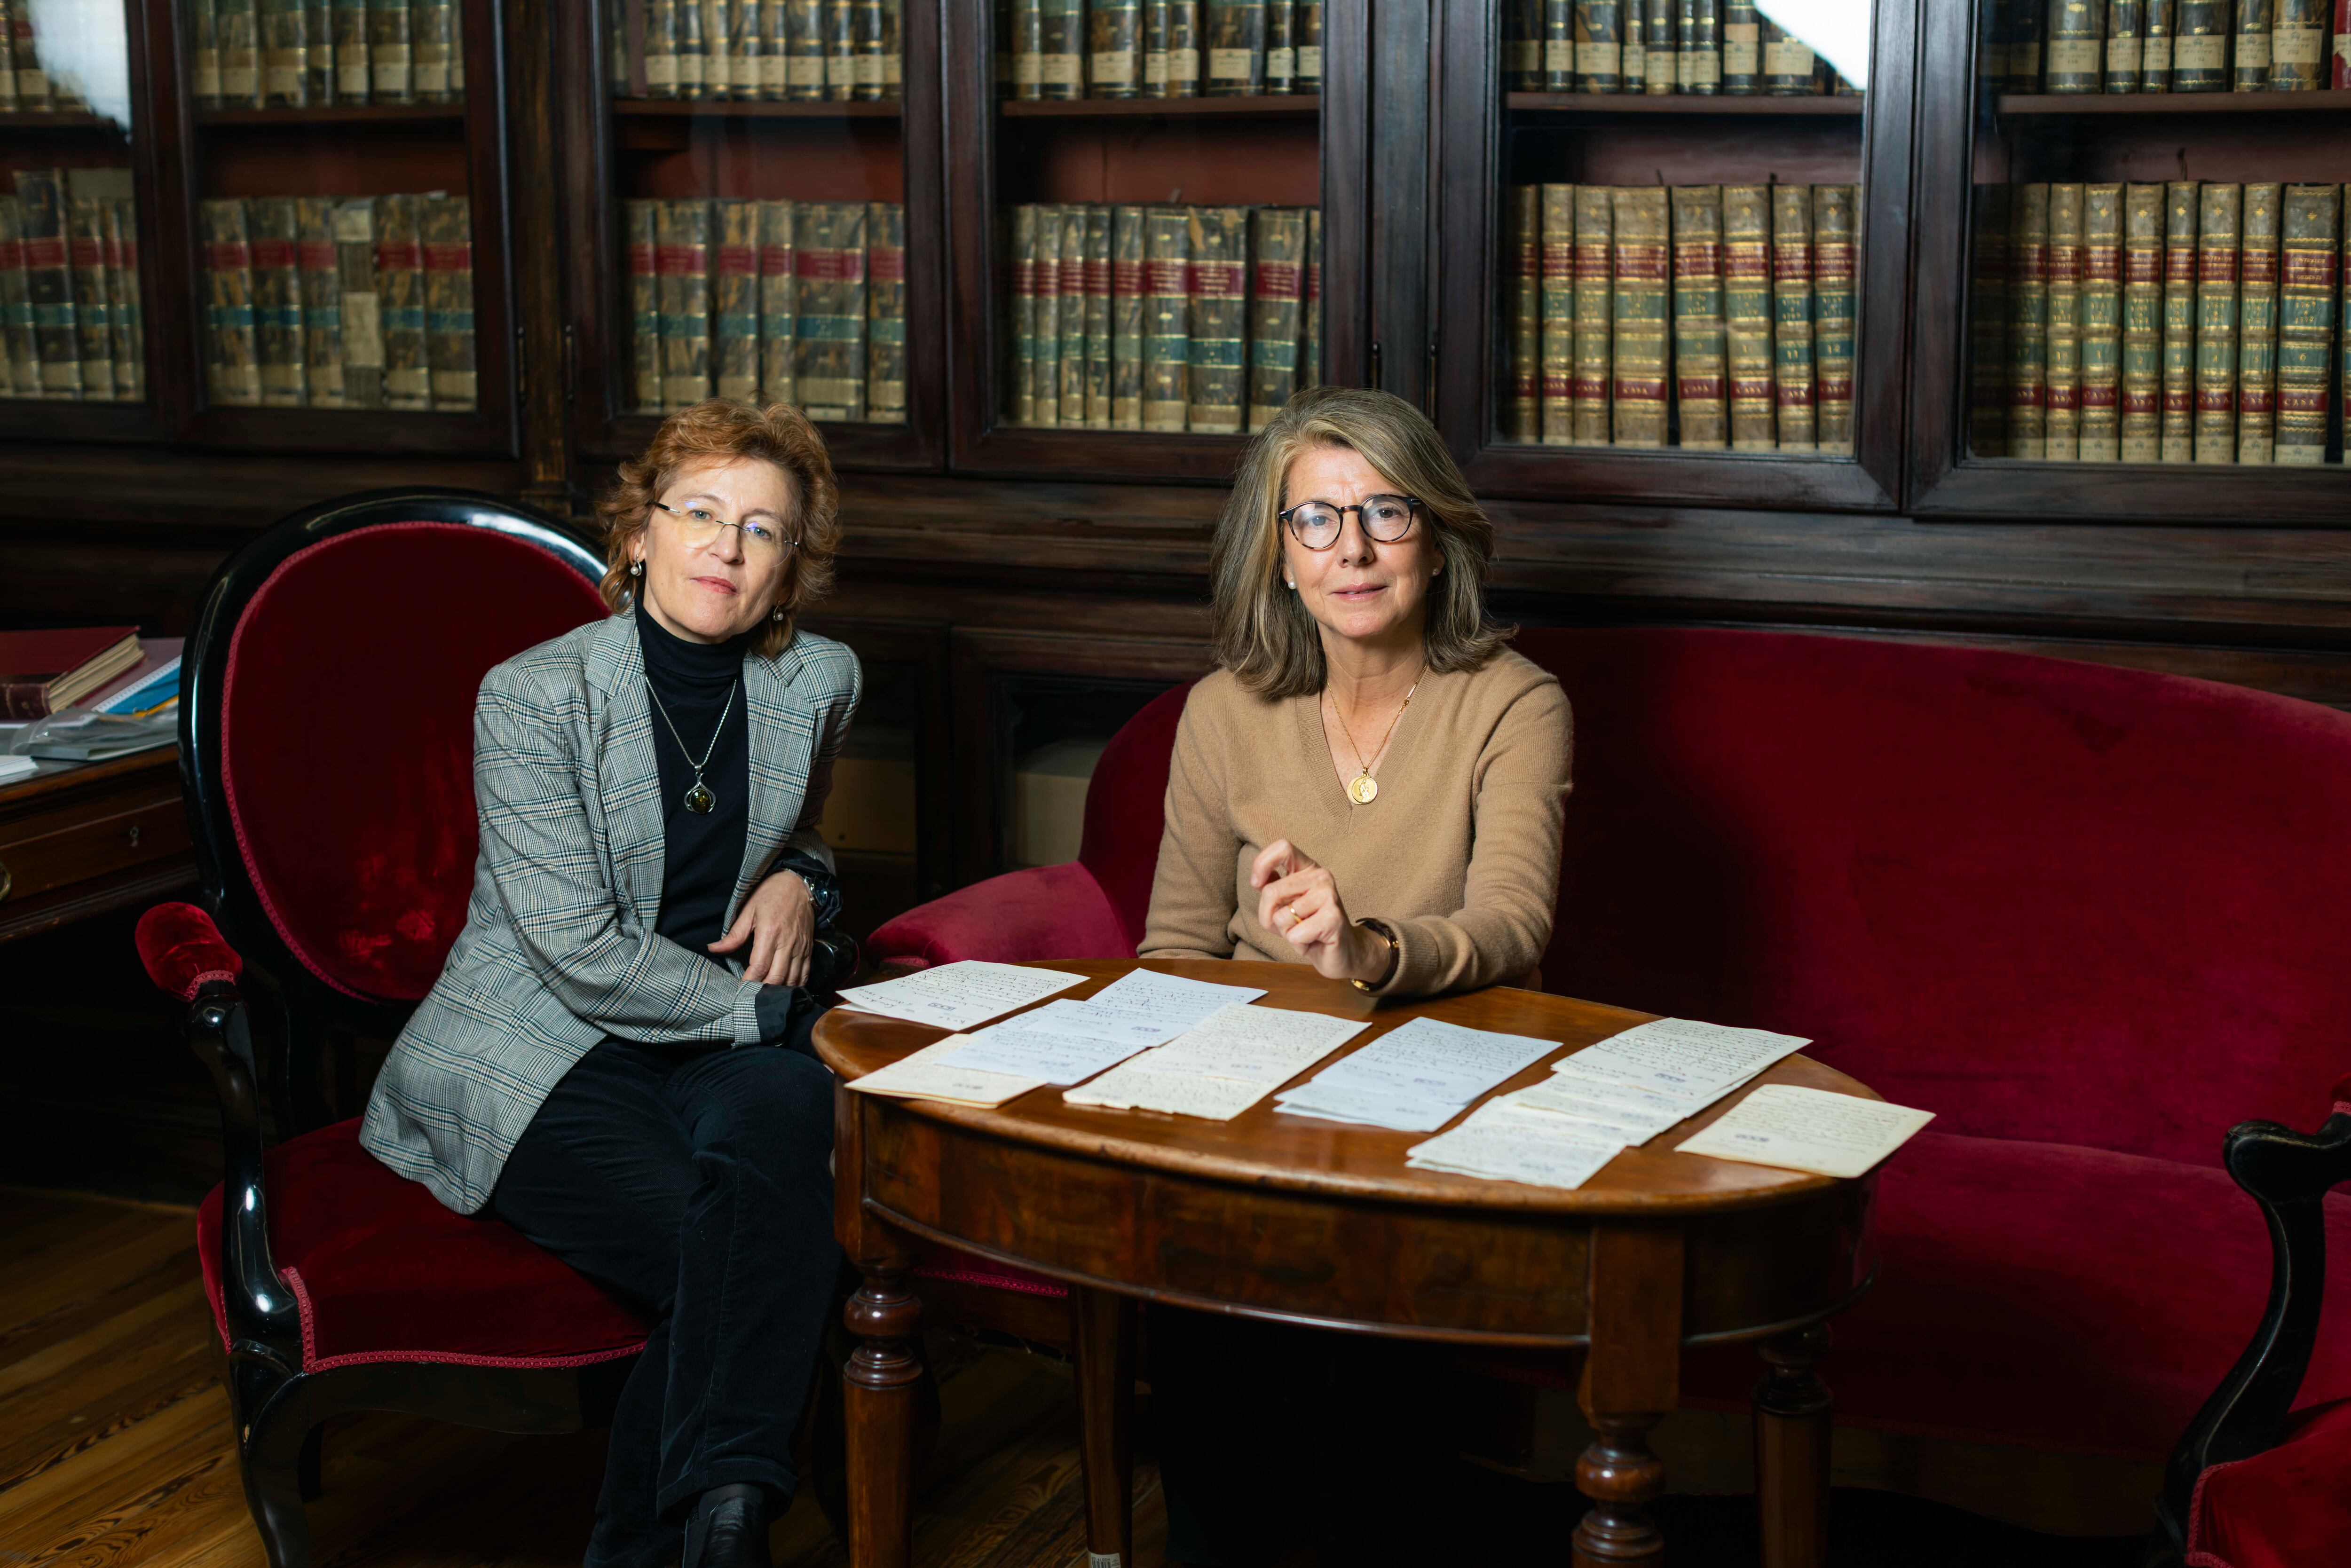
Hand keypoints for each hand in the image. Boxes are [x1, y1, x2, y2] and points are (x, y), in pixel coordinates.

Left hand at [709, 869, 814, 986]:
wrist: (799, 883)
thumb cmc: (771, 894)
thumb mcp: (749, 910)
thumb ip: (734, 934)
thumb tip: (713, 948)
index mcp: (769, 932)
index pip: (759, 966)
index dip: (748, 982)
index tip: (738, 989)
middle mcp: (787, 943)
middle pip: (776, 977)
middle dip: (762, 990)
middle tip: (749, 995)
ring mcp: (800, 948)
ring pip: (792, 980)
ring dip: (778, 990)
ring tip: (765, 994)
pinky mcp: (808, 949)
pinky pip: (804, 974)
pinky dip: (795, 985)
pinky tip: (784, 988)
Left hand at [1250, 839, 1388, 984]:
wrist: (1339, 953)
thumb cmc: (1307, 927)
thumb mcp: (1283, 905)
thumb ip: (1271, 889)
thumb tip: (1258, 881)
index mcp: (1308, 868)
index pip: (1283, 848)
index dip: (1262, 864)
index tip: (1256, 884)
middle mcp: (1321, 876)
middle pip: (1272, 891)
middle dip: (1268, 915)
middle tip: (1288, 924)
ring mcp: (1329, 895)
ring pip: (1281, 916)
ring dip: (1286, 932)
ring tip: (1304, 931)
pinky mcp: (1333, 917)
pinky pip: (1295, 934)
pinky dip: (1298, 943)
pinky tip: (1313, 940)